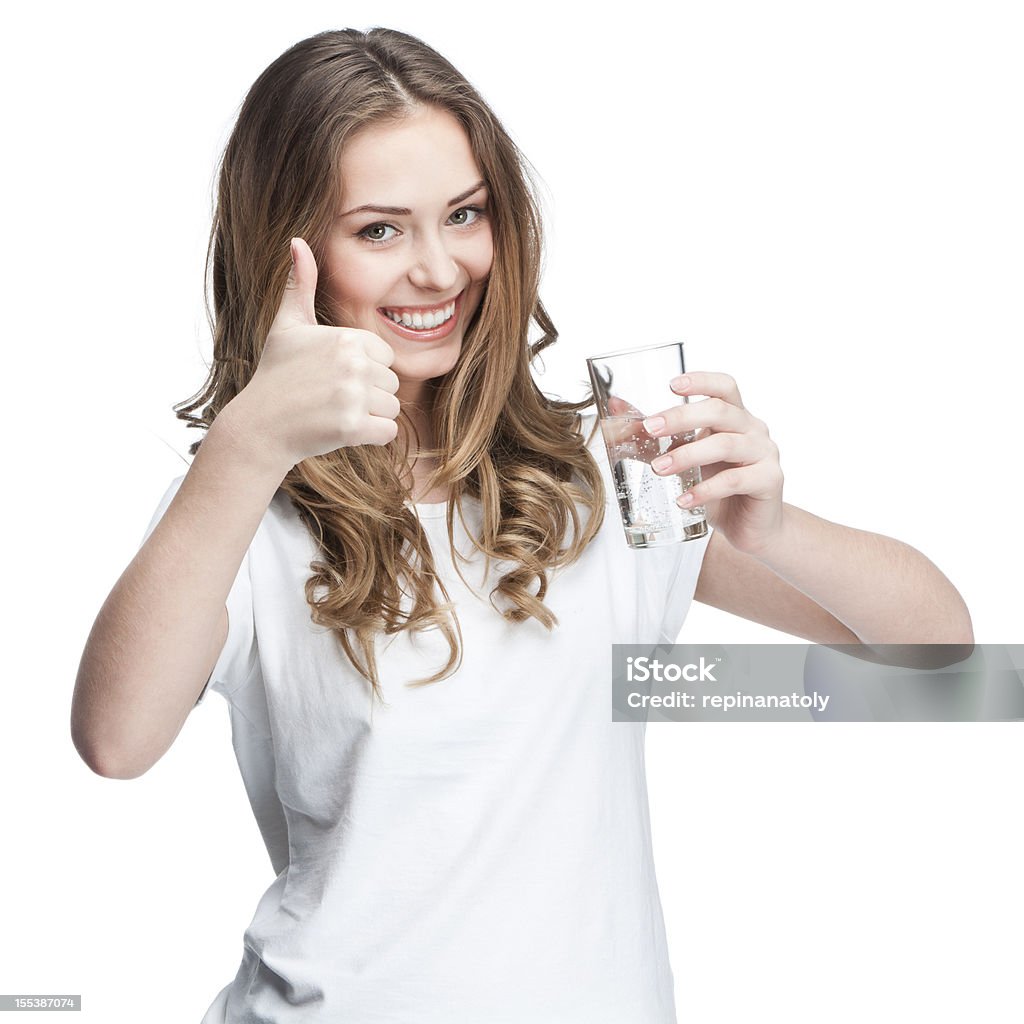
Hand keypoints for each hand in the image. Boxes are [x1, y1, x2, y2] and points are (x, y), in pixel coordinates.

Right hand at [230, 238, 400, 467]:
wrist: (259, 426)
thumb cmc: (276, 375)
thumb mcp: (287, 326)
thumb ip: (300, 285)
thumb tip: (297, 241)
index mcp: (347, 338)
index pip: (385, 357)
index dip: (364, 370)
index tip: (332, 376)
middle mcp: (353, 364)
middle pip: (391, 383)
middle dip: (368, 394)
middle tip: (330, 397)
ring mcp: (353, 396)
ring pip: (391, 408)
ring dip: (369, 416)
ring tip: (334, 412)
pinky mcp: (353, 427)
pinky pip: (388, 432)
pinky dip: (371, 436)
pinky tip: (341, 429)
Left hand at [642, 372, 784, 556]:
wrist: (752, 527)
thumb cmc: (718, 487)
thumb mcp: (686, 458)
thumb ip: (657, 435)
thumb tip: (616, 407)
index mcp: (735, 417)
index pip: (724, 387)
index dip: (701, 381)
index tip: (672, 385)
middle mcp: (753, 429)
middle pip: (720, 411)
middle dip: (681, 417)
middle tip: (650, 428)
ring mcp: (765, 453)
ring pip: (726, 444)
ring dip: (687, 455)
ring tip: (659, 468)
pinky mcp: (770, 481)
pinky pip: (735, 480)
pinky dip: (705, 490)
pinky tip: (684, 499)